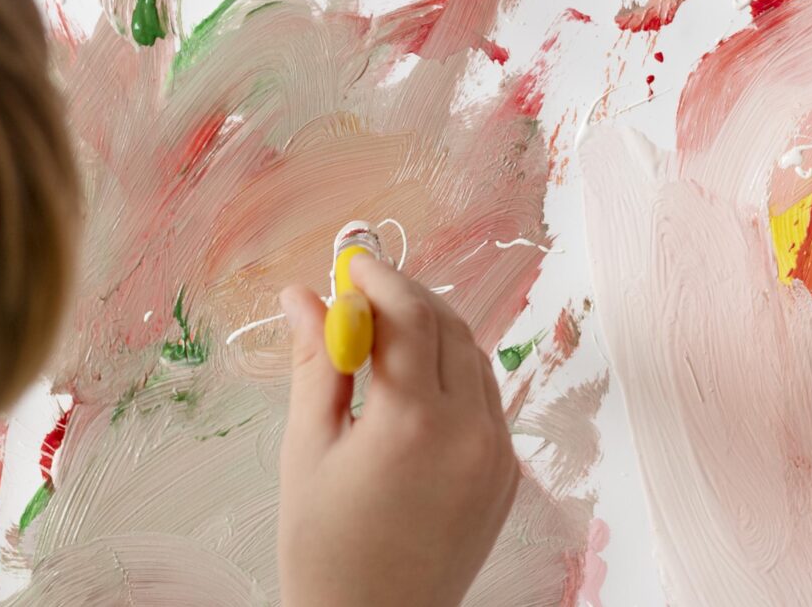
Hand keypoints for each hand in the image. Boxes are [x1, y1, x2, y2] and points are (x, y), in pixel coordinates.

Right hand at [277, 258, 518, 606]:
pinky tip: (415, 381)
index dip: (378, 278)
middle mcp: (470, 432)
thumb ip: (316, 365)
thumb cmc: (324, 550)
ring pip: (474, 357)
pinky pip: (486, 400)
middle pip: (448, 327)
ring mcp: (497, 455)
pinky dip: (455, 373)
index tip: (350, 262)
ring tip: (383, 332)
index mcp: (414, 423)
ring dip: (434, 330)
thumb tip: (303, 295)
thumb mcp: (306, 451)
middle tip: (362, 290)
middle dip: (406, 297)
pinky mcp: (508, 476)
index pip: (407, 315)